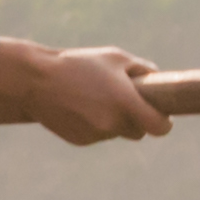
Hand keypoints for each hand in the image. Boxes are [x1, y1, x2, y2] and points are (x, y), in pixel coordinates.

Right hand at [0, 38, 170, 145]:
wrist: (36, 80)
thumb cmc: (79, 64)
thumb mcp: (114, 58)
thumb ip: (142, 69)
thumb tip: (160, 80)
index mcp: (125, 103)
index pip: (159, 128)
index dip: (163, 123)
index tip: (162, 117)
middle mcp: (112, 123)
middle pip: (138, 132)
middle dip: (136, 119)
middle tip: (124, 99)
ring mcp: (95, 135)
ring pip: (116, 132)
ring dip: (113, 120)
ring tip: (94, 96)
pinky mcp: (80, 141)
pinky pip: (97, 135)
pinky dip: (94, 124)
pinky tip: (79, 106)